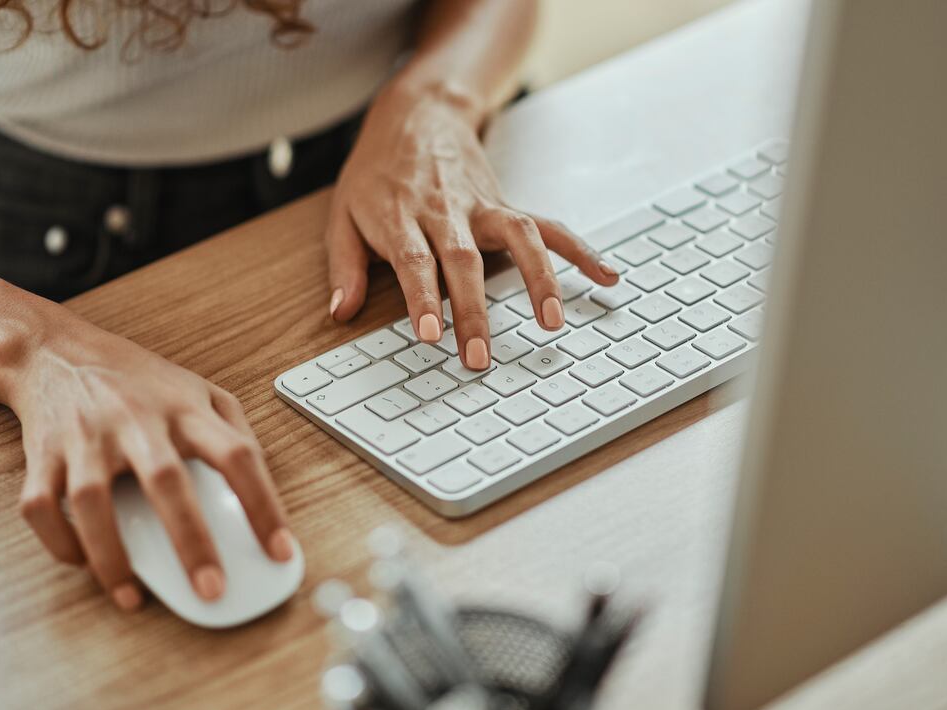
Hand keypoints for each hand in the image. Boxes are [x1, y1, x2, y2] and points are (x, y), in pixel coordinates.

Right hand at [8, 316, 292, 611]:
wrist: (55, 350)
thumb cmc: (136, 380)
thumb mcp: (198, 388)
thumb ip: (234, 429)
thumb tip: (262, 486)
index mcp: (185, 409)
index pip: (237, 455)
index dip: (263, 505)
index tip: (280, 551)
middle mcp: (136, 420)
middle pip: (167, 480)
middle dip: (191, 541)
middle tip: (211, 590)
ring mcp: (85, 437)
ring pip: (93, 501)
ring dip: (112, 556)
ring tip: (132, 597)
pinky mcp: (43, 454)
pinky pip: (41, 506)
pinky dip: (59, 542)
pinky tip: (84, 563)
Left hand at [324, 83, 619, 369]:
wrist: (416, 115)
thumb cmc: (377, 174)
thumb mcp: (343, 214)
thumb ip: (345, 266)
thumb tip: (341, 312)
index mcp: (401, 215)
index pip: (416, 260)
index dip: (424, 297)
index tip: (432, 335)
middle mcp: (446, 210)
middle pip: (464, 261)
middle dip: (473, 311)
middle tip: (480, 357)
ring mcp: (482, 206)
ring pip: (517, 238)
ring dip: (538, 279)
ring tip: (552, 321)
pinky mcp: (506, 205)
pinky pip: (548, 227)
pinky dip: (579, 250)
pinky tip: (605, 276)